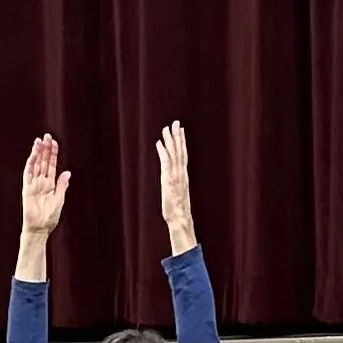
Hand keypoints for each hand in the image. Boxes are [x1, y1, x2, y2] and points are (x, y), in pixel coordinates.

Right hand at [20, 136, 69, 236]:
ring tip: (39, 141)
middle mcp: (42, 181)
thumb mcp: (59, 199)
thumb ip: (62, 185)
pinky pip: (28, 174)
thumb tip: (67, 172)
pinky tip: (33, 155)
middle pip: (43, 161)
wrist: (40, 228)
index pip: (51, 165)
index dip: (52, 153)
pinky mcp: (27, 189)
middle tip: (46, 136)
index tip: (54, 142)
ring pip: (35, 165)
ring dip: (37, 153)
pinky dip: (30, 164)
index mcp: (50, 184)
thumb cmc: (50, 217)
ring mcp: (34, 184)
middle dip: (45, 149)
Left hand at [156, 120, 195, 253]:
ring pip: (174, 154)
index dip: (182, 142)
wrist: (180, 219)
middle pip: (180, 151)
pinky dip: (163, 151)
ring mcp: (175, 176)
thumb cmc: (179, 211)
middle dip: (178, 136)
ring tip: (167, 128)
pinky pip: (166, 162)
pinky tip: (159, 143)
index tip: (181, 130)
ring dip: (170, 140)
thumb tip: (174, 184)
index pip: (183, 155)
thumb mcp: (178, 195)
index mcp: (183, 176)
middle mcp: (181, 174)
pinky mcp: (168, 180)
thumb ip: (177, 187)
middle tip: (176, 122)